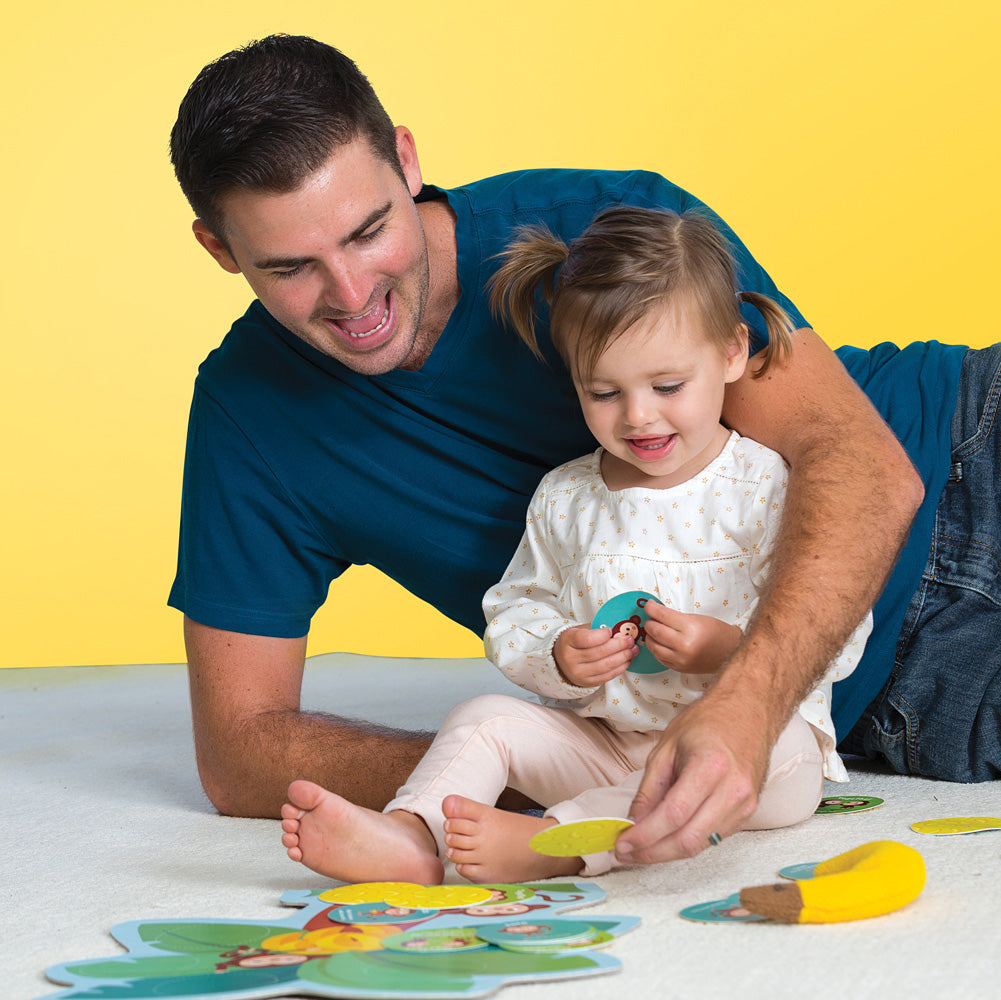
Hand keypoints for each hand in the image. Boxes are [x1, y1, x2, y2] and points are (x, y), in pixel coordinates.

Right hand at [553, 623, 636, 686]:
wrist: (562, 661)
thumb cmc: (574, 643)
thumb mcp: (579, 630)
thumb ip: (596, 629)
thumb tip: (618, 629)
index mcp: (568, 641)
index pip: (586, 639)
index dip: (602, 635)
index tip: (610, 630)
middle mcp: (571, 659)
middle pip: (599, 652)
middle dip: (619, 645)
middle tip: (629, 640)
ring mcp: (579, 673)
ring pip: (605, 665)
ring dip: (623, 657)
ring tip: (632, 650)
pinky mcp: (588, 682)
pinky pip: (607, 676)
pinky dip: (620, 668)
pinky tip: (627, 660)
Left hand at [615, 688, 768, 862]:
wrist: (749, 711)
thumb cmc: (708, 721)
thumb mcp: (667, 745)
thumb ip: (649, 787)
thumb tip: (635, 821)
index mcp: (710, 766)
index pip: (674, 815)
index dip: (645, 835)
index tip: (623, 843)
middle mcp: (732, 790)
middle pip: (688, 839)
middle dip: (653, 853)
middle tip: (627, 854)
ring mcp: (744, 805)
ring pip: (701, 845)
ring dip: (668, 853)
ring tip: (641, 849)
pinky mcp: (748, 813)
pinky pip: (712, 837)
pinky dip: (686, 842)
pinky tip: (666, 838)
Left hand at [643, 603, 741, 673]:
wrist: (730, 652)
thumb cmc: (716, 632)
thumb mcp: (696, 618)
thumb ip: (675, 617)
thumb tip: (656, 614)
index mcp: (690, 628)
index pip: (662, 615)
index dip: (651, 608)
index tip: (648, 606)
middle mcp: (684, 645)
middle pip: (655, 631)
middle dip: (649, 622)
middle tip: (651, 618)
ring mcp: (681, 659)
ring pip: (654, 646)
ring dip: (650, 637)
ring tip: (653, 631)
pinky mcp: (680, 668)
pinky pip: (660, 658)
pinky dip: (656, 649)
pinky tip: (659, 643)